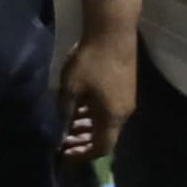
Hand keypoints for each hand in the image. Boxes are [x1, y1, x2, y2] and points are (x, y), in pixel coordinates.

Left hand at [58, 0, 139, 162]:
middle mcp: (124, 112)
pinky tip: (79, 106)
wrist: (112, 31)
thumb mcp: (71, 88)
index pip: (101, 148)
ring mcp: (126, 99)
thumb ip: (65, 113)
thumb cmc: (91, 61)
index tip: (64, 152)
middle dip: (84, 140)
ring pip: (106, 122)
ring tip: (68, 122)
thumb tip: (60, 132)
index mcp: (113, 117)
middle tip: (64, 138)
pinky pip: (109, 109)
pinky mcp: (125, 87)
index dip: (82, 154)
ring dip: (88, 126)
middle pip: (105, 136)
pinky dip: (94, 113)